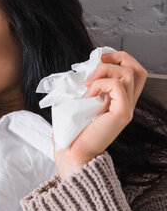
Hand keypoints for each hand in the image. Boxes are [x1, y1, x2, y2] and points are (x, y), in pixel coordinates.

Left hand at [54, 50, 147, 180]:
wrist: (72, 152)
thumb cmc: (73, 131)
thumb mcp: (81, 103)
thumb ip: (89, 87)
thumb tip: (84, 70)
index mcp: (119, 102)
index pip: (134, 73)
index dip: (120, 59)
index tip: (100, 58)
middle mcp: (127, 104)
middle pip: (138, 70)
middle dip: (119, 57)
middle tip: (98, 60)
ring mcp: (126, 109)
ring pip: (128, 74)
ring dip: (104, 71)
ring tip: (88, 84)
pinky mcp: (122, 113)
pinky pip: (117, 86)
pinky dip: (100, 84)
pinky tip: (88, 96)